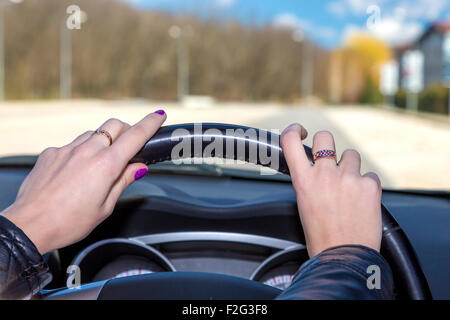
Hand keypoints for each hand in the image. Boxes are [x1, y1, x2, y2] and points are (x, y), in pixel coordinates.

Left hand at [0, 110, 166, 253]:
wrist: (29, 225)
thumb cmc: (68, 222)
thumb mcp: (105, 207)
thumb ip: (123, 181)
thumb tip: (138, 168)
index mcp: (106, 165)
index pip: (135, 136)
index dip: (151, 123)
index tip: (159, 115)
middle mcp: (87, 151)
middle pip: (115, 125)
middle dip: (127, 130)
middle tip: (129, 147)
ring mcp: (67, 149)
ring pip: (93, 134)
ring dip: (103, 141)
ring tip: (100, 164)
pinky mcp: (51, 153)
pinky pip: (73, 144)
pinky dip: (81, 151)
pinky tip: (77, 171)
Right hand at [280, 124, 381, 257]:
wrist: (344, 256)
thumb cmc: (321, 235)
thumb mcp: (305, 203)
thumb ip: (309, 181)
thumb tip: (316, 168)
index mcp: (303, 180)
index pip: (290, 141)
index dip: (294, 131)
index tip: (301, 132)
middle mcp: (324, 174)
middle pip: (325, 137)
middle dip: (327, 145)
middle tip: (330, 159)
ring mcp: (348, 177)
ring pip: (351, 155)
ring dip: (350, 167)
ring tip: (349, 188)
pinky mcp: (369, 185)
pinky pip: (369, 175)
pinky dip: (366, 185)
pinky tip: (362, 201)